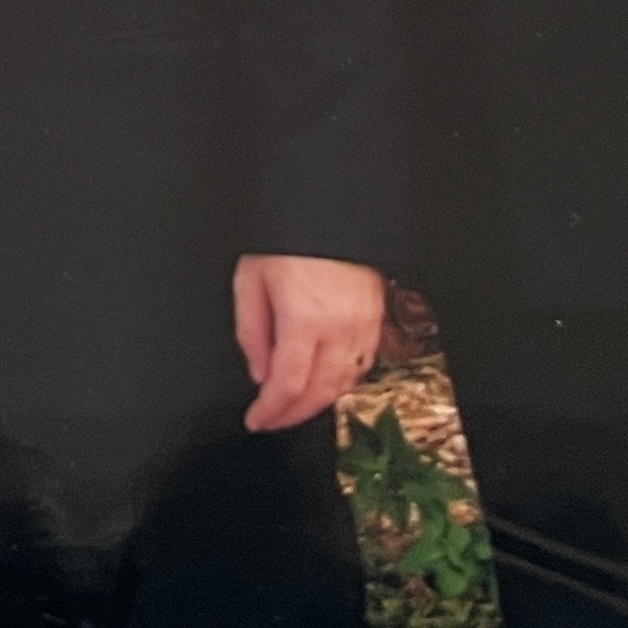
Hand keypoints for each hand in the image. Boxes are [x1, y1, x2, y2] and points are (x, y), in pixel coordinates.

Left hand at [233, 254, 386, 432]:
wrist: (328, 207)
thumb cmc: (287, 237)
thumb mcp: (250, 279)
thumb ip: (252, 332)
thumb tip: (259, 373)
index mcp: (305, 318)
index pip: (288, 384)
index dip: (271, 411)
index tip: (256, 420)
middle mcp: (340, 326)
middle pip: (320, 392)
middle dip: (292, 415)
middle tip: (272, 420)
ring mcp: (363, 322)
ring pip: (345, 382)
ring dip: (319, 402)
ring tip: (294, 407)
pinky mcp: (376, 315)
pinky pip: (363, 362)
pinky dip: (342, 381)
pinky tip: (325, 383)